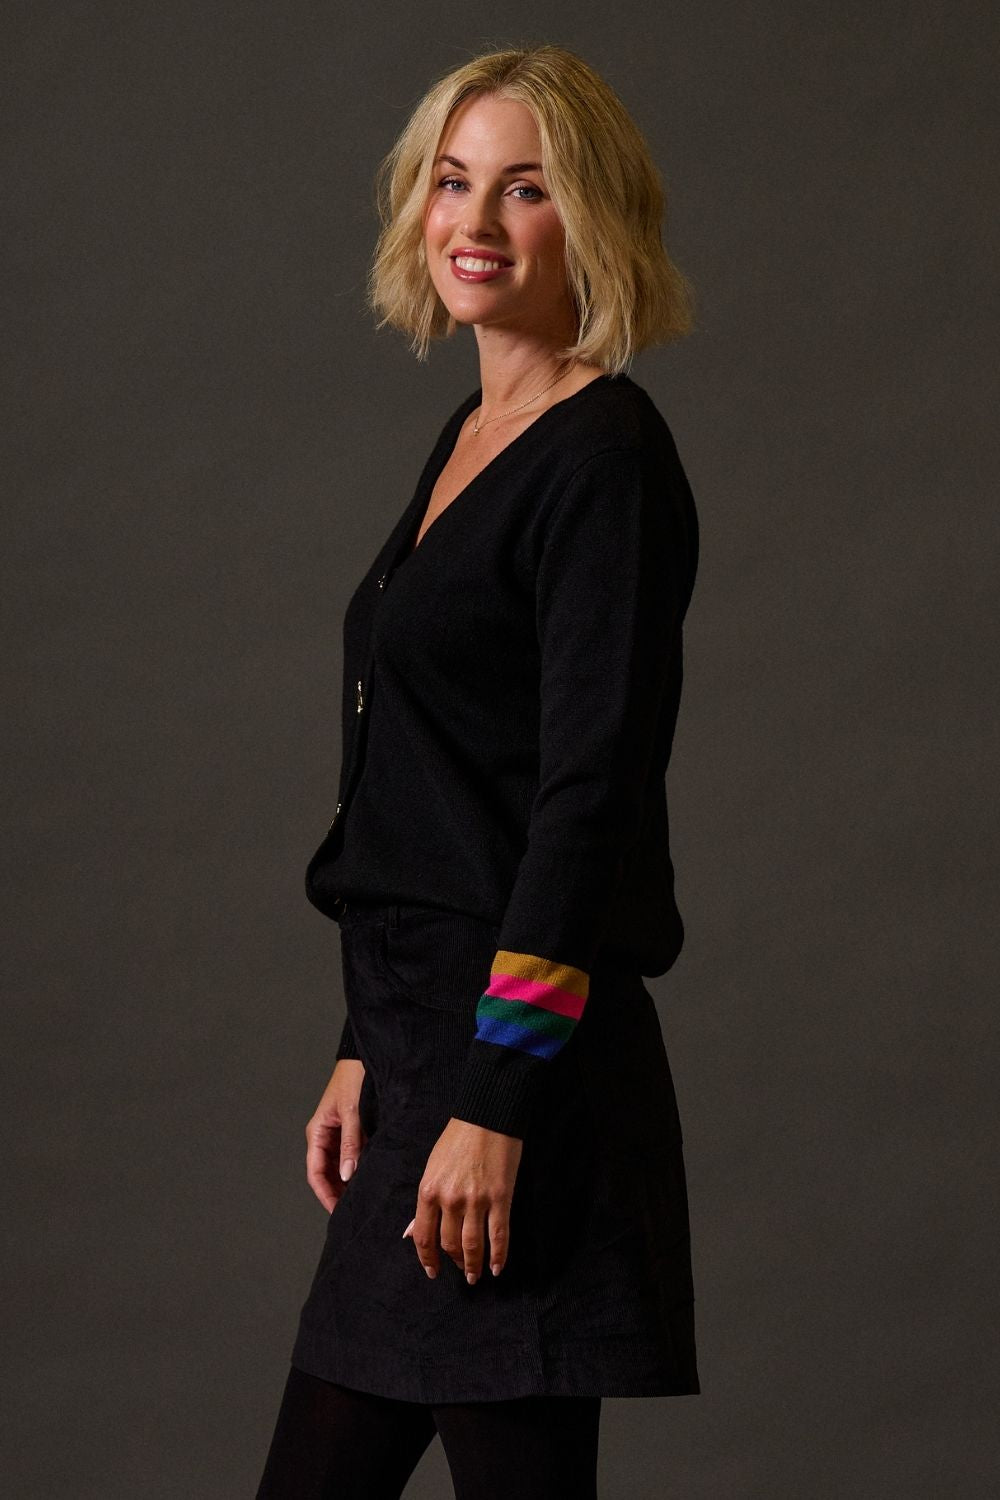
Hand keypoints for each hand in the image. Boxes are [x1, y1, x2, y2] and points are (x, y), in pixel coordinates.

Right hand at [305, 1059, 367, 1211]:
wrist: (368, 1057)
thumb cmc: (354, 1078)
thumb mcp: (352, 1112)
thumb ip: (350, 1143)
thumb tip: (348, 1175)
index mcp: (317, 1132)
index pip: (316, 1172)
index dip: (325, 1194)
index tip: (337, 1211)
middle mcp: (325, 1136)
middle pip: (327, 1173)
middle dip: (337, 1192)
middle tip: (353, 1211)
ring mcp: (338, 1134)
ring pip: (339, 1167)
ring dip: (347, 1182)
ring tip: (362, 1198)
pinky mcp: (352, 1131)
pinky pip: (351, 1156)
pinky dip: (357, 1168)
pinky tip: (368, 1179)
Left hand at [402, 1117, 522, 1282]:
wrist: (487, 1116)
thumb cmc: (457, 1139)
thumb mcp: (432, 1168)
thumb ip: (425, 1202)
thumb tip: (410, 1233)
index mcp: (429, 1191)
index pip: (423, 1236)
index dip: (427, 1259)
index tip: (433, 1272)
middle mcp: (450, 1199)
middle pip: (449, 1244)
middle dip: (454, 1262)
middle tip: (461, 1270)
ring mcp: (476, 1200)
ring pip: (473, 1245)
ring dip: (473, 1265)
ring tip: (475, 1275)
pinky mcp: (500, 1198)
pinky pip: (499, 1235)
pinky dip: (498, 1256)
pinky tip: (497, 1267)